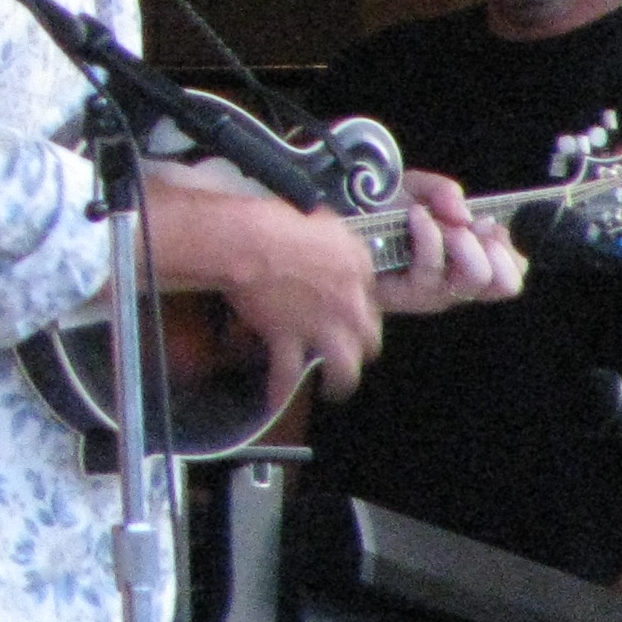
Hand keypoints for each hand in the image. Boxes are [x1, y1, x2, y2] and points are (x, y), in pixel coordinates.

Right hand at [142, 176, 383, 400]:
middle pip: (371, 340)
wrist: (249, 241)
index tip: (345, 303)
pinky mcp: (288, 340)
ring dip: (340, 381)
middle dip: (362, 347)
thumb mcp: (324, 222)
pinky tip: (275, 400)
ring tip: (334, 387)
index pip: (372, 298)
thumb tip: (332, 244)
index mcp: (360, 272)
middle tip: (351, 349)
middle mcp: (349, 306)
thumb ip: (338, 242)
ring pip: (345, 370)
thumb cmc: (280, 221)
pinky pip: (287, 374)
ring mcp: (320, 328)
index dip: (359, 303)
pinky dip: (279, 389)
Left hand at [375, 171, 524, 315]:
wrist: (340, 222)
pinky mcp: (406, 294)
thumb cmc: (386, 211)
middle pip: (503, 284)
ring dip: (464, 243)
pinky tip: (416, 216)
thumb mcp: (420, 189)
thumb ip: (445, 192)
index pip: (513, 274)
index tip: (491, 225)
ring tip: (442, 222)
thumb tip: (464, 214)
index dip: (511, 251)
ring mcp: (433, 293)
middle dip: (492, 248)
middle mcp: (457, 284)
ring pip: (471, 279)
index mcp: (471, 263)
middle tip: (469, 226)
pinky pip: (430, 270)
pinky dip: (429, 236)